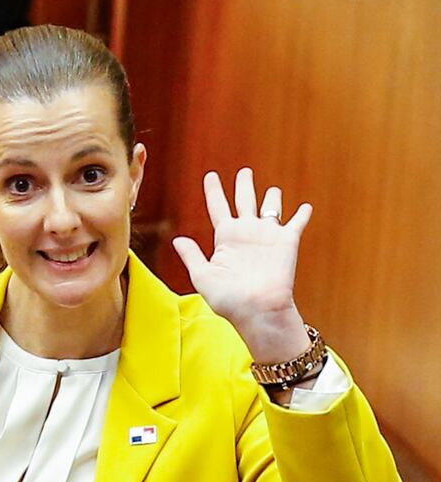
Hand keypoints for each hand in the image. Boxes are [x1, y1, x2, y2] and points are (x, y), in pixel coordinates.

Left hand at [172, 168, 312, 360]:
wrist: (257, 309)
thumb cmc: (228, 299)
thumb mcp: (203, 277)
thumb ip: (192, 256)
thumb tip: (176, 239)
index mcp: (225, 238)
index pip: (218, 208)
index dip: (214, 191)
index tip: (210, 176)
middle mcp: (246, 233)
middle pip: (244, 201)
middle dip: (244, 185)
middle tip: (244, 172)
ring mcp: (267, 235)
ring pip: (270, 208)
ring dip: (272, 198)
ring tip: (272, 190)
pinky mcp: (287, 241)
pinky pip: (297, 222)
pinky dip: (302, 214)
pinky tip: (305, 208)